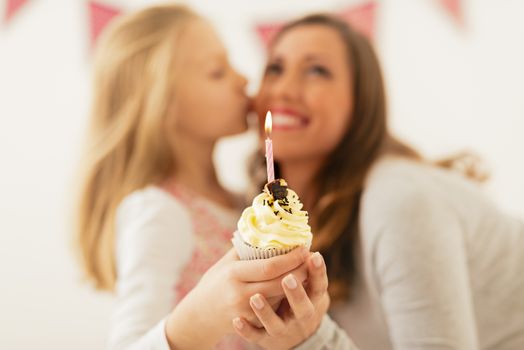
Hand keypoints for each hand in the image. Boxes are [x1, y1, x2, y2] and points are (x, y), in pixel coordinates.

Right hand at [165, 246, 309, 348]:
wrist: (199, 315)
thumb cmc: (213, 283)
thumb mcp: (225, 263)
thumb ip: (245, 249)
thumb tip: (266, 228)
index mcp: (234, 274)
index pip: (270, 266)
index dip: (291, 258)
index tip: (304, 248)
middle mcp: (240, 293)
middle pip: (279, 282)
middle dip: (300, 271)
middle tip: (313, 259)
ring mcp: (245, 311)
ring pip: (279, 297)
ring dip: (296, 284)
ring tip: (307, 270)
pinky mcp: (250, 323)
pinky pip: (273, 309)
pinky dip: (284, 298)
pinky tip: (295, 288)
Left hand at [232, 252, 329, 349]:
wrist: (291, 333)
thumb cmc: (296, 297)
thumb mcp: (310, 287)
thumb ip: (303, 266)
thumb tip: (292, 231)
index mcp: (314, 298)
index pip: (319, 286)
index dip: (316, 270)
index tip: (311, 254)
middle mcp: (301, 316)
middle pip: (301, 306)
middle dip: (295, 292)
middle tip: (288, 278)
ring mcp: (283, 330)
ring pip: (276, 324)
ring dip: (266, 311)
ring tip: (255, 297)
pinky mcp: (266, 340)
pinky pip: (256, 337)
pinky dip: (247, 330)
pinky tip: (236, 321)